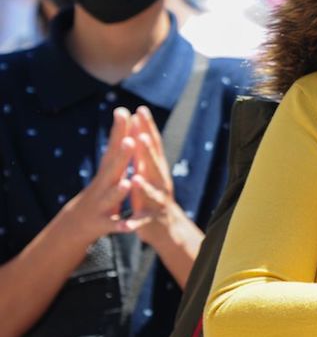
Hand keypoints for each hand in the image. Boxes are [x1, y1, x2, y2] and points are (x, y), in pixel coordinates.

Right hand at [56, 107, 133, 244]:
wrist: (77, 223)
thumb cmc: (99, 190)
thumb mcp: (108, 168)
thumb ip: (117, 144)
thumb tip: (124, 115)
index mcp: (107, 171)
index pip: (113, 147)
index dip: (119, 131)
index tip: (124, 111)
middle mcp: (101, 185)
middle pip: (112, 169)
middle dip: (121, 156)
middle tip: (130, 141)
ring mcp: (100, 204)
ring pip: (111, 197)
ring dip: (118, 191)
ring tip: (126, 182)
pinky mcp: (102, 224)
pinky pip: (113, 226)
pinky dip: (120, 226)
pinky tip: (128, 227)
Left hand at [121, 107, 176, 240]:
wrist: (166, 227)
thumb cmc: (153, 194)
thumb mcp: (149, 170)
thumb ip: (144, 152)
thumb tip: (140, 126)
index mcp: (156, 168)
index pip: (153, 144)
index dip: (147, 128)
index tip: (141, 110)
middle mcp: (160, 182)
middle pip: (154, 165)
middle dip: (147, 152)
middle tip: (141, 136)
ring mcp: (157, 201)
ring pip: (151, 193)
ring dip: (144, 185)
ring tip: (135, 176)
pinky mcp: (149, 220)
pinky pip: (142, 221)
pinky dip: (136, 220)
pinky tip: (130, 220)